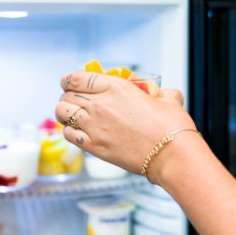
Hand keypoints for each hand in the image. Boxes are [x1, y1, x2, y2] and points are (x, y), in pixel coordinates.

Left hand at [55, 71, 195, 174]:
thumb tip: (163, 94)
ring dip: (64, 112)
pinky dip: (69, 131)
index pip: (77, 78)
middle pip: (67, 95)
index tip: (69, 83)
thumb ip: (161, 93)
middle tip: (74, 101)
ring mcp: (95, 126)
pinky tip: (78, 132)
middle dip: (68, 96)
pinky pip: (68, 134)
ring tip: (71, 115)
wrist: (171, 156)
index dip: (69, 80)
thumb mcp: (169, 100)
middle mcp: (101, 105)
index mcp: (116, 88)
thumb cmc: (172, 128)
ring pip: (62, 113)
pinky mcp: (94, 147)